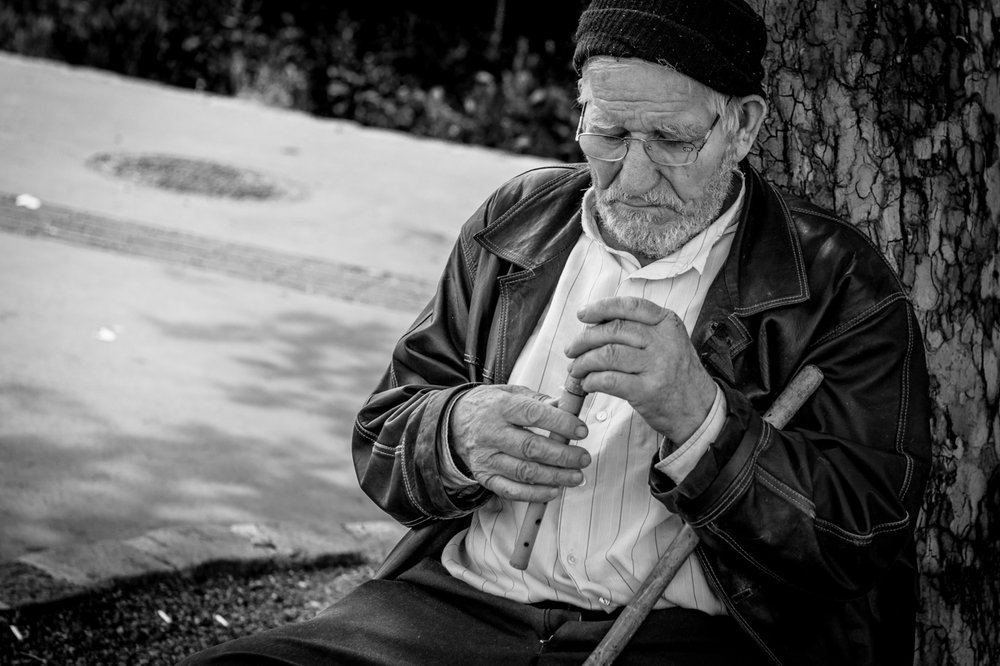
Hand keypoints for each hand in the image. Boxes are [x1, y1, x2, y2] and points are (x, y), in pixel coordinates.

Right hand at [450, 384, 590, 502]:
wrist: (453, 423)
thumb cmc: (489, 406)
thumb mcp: (510, 392)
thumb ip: (537, 400)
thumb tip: (564, 407)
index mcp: (500, 407)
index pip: (534, 415)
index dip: (561, 423)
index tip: (581, 431)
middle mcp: (491, 433)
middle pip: (531, 448)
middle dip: (563, 456)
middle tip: (583, 458)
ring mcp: (486, 457)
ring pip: (524, 472)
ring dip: (554, 477)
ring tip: (576, 476)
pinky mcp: (484, 476)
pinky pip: (511, 490)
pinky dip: (534, 494)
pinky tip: (554, 490)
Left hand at [565, 296, 716, 442]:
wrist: (699, 409)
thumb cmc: (676, 374)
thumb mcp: (668, 341)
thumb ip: (640, 329)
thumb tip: (596, 323)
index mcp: (667, 323)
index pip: (630, 306)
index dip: (601, 308)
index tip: (582, 315)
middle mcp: (663, 341)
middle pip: (613, 330)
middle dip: (585, 339)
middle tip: (571, 349)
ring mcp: (656, 366)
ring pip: (607, 355)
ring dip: (584, 362)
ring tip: (575, 369)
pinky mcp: (647, 391)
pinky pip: (609, 380)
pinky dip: (592, 381)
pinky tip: (587, 383)